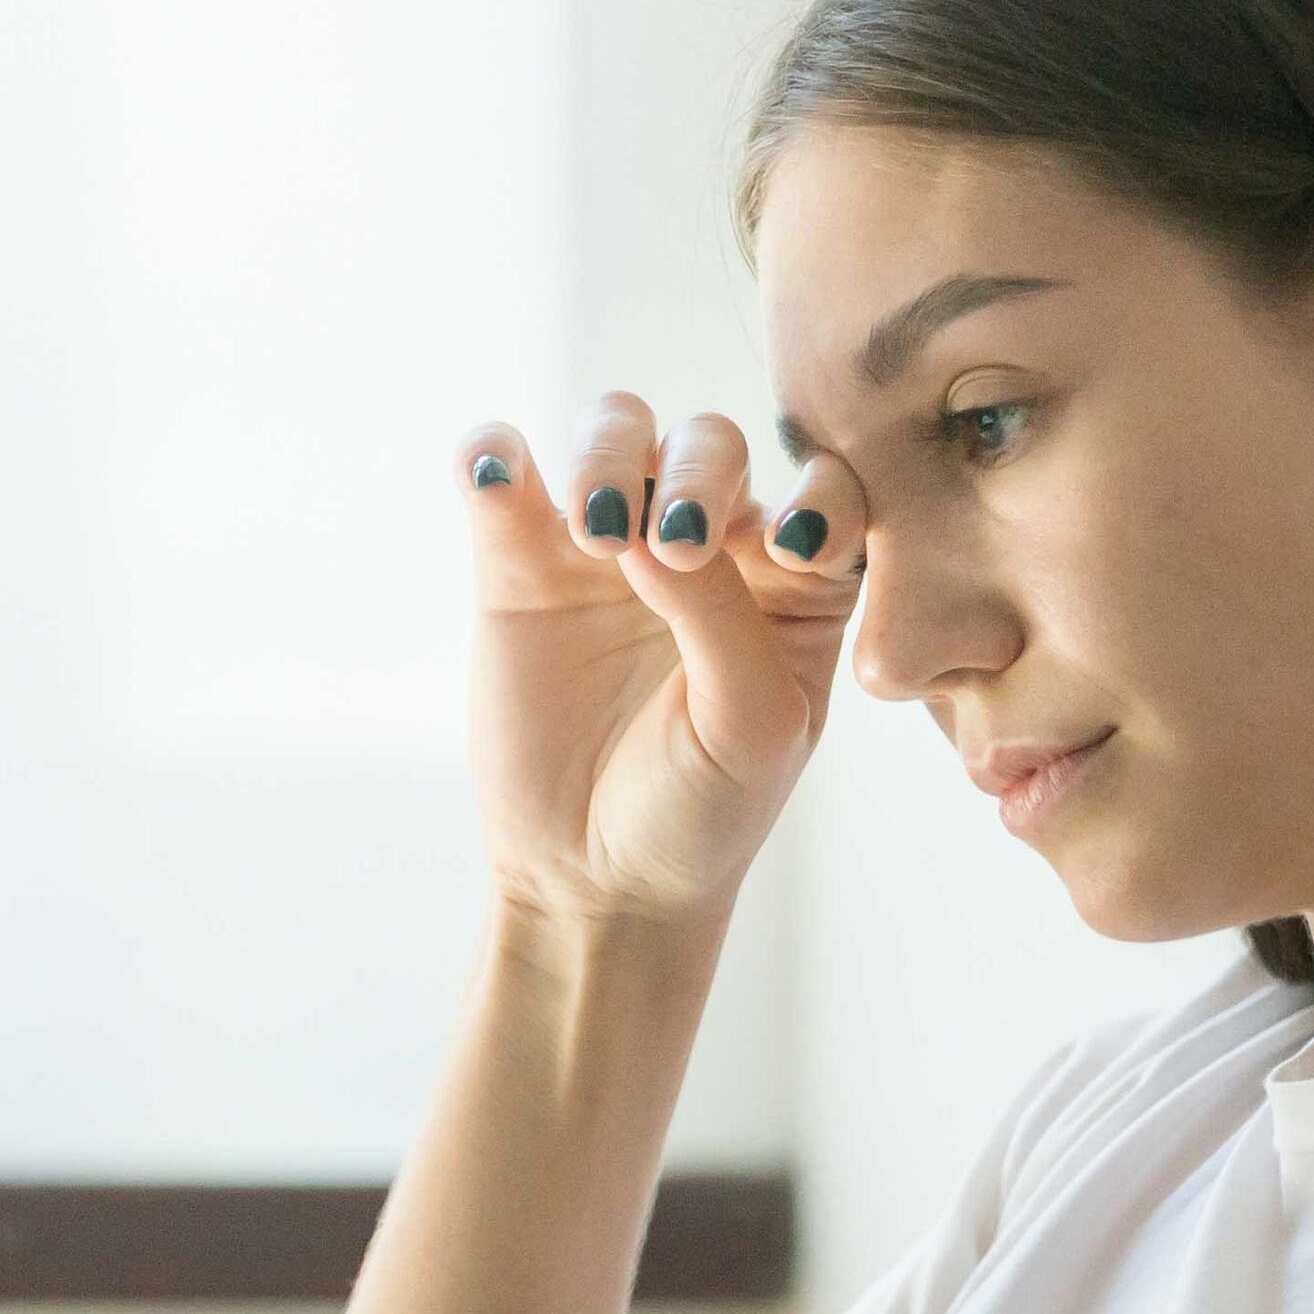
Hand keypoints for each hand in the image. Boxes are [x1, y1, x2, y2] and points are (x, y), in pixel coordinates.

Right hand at [458, 398, 866, 936]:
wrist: (594, 880)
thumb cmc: (704, 809)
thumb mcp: (749, 722)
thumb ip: (721, 613)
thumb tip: (650, 521)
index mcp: (794, 580)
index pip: (822, 488)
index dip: (816, 492)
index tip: (790, 548)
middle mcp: (707, 542)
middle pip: (707, 443)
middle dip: (697, 473)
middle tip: (673, 544)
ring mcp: (609, 544)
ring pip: (612, 433)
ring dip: (607, 455)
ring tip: (596, 533)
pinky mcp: (518, 562)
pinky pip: (501, 472)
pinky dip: (491, 452)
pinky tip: (493, 478)